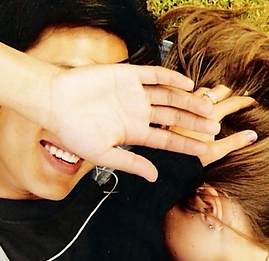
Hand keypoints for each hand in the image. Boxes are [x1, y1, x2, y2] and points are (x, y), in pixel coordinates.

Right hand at [46, 63, 220, 181]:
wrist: (53, 102)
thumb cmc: (72, 132)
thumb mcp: (103, 155)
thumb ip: (130, 163)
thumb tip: (154, 177)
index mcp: (133, 133)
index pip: (166, 140)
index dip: (185, 144)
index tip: (205, 149)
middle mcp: (137, 113)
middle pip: (172, 118)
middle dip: (193, 122)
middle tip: (215, 127)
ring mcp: (133, 94)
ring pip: (168, 97)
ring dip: (188, 101)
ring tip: (207, 106)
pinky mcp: (127, 75)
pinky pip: (153, 76)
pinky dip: (170, 79)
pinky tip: (186, 85)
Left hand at [171, 85, 257, 165]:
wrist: (162, 163)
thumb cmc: (187, 160)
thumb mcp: (214, 153)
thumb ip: (234, 142)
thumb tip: (253, 135)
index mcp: (209, 115)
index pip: (231, 103)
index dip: (244, 102)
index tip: (254, 102)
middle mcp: (194, 106)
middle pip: (214, 92)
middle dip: (226, 93)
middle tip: (234, 97)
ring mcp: (180, 107)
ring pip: (199, 92)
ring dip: (210, 94)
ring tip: (216, 98)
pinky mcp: (170, 113)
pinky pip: (184, 98)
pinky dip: (195, 98)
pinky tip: (196, 106)